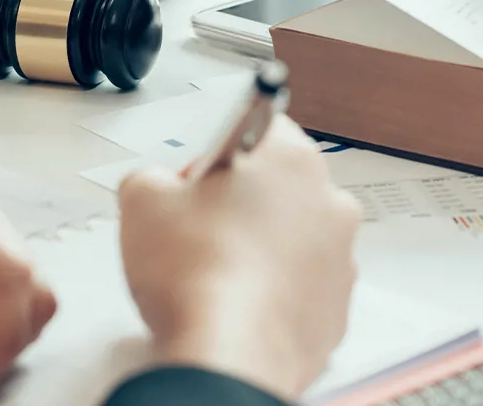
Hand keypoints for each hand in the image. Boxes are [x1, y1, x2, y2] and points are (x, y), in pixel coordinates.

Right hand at [116, 117, 361, 399]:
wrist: (230, 350)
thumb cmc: (197, 276)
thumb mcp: (142, 198)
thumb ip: (152, 176)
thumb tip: (157, 185)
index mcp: (289, 156)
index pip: (256, 131)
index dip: (216, 158)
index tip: (196, 184)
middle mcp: (328, 198)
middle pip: (279, 186)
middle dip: (241, 203)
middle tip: (199, 232)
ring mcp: (340, 253)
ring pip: (295, 237)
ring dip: (262, 247)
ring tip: (218, 273)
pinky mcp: (339, 302)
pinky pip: (304, 284)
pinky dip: (277, 289)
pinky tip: (241, 301)